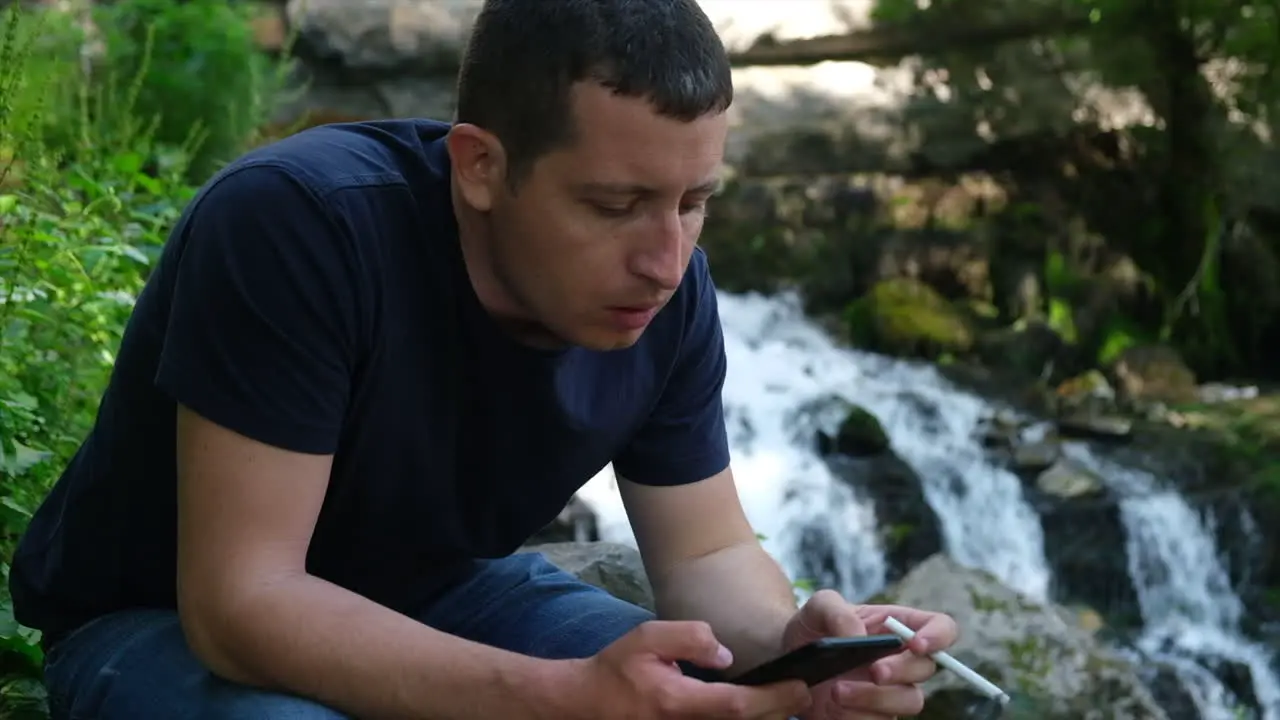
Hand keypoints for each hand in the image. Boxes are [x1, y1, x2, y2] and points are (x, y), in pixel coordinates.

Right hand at [568, 619, 812, 718]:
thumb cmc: (617, 669)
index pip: (736, 705)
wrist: (587, 704)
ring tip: (788, 702)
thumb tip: (726, 654)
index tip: (799, 686)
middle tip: (805, 693)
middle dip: (780, 712)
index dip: (773, 698)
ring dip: (766, 719)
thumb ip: (690, 637)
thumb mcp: (648, 637)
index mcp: (676, 702)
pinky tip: (762, 711)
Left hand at [782, 590, 958, 718]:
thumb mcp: (817, 606)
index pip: (941, 627)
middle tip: (874, 671)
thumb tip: (859, 637)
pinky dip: (856, 717)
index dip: (938, 636)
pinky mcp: (873, 715)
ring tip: (836, 691)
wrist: (789, 659)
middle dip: (901, 670)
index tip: (917, 644)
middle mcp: (902, 660)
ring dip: (876, 698)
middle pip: (927, 669)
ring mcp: (891, 691)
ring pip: (909, 701)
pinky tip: (830, 708)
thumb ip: (837, 612)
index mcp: (898, 625)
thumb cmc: (812, 627)